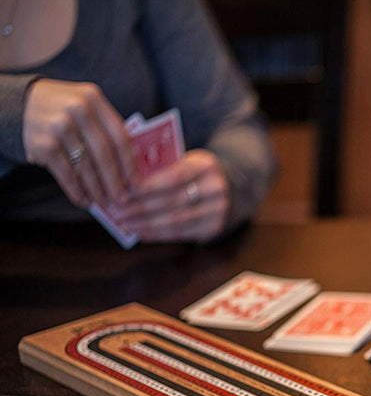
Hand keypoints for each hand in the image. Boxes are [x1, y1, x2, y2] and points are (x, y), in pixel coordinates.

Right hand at [23, 79, 135, 207]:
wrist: (23, 103)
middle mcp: (77, 109)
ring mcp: (59, 126)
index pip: (120, 137)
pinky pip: (66, 173)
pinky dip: (76, 190)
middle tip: (123, 200)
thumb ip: (107, 130)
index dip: (130, 164)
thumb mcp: (87, 108)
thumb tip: (131, 171)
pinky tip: (84, 200)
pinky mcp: (43, 144)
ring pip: (86, 166)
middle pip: (105, 154)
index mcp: (94, 99)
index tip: (137, 184)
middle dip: (115, 182)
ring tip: (104, 203)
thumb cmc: (66, 110)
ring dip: (97, 190)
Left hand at [107, 149, 230, 242]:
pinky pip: (180, 233)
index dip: (147, 186)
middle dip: (140, 207)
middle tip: (115, 210)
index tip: (122, 191)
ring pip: (175, 220)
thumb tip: (124, 183)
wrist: (231, 188)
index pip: (174, 176)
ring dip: (145, 223)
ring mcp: (217, 211)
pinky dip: (157, 234)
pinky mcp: (213, 228)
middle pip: (172, 201)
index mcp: (206, 166)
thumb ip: (161, 168)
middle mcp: (216, 189)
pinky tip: (139, 232)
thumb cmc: (195, 173)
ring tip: (123, 223)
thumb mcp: (185, 161)